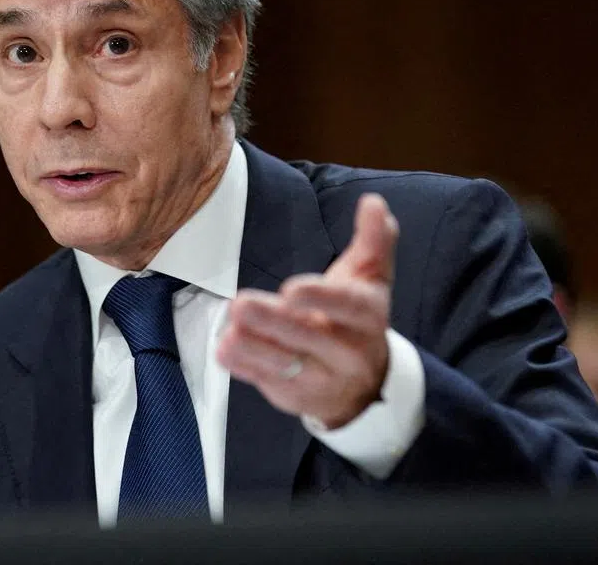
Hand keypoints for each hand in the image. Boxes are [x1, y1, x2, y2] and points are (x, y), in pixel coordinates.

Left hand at [217, 193, 398, 428]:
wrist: (366, 384)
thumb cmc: (357, 317)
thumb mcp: (370, 278)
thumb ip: (374, 240)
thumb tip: (375, 203)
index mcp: (368, 316)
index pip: (348, 307)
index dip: (322, 298)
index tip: (291, 289)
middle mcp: (349, 352)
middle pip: (310, 337)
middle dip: (274, 322)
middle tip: (241, 303)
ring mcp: (321, 378)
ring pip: (287, 364)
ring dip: (255, 348)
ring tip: (229, 331)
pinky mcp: (295, 394)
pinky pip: (268, 382)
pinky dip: (245, 367)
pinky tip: (223, 350)